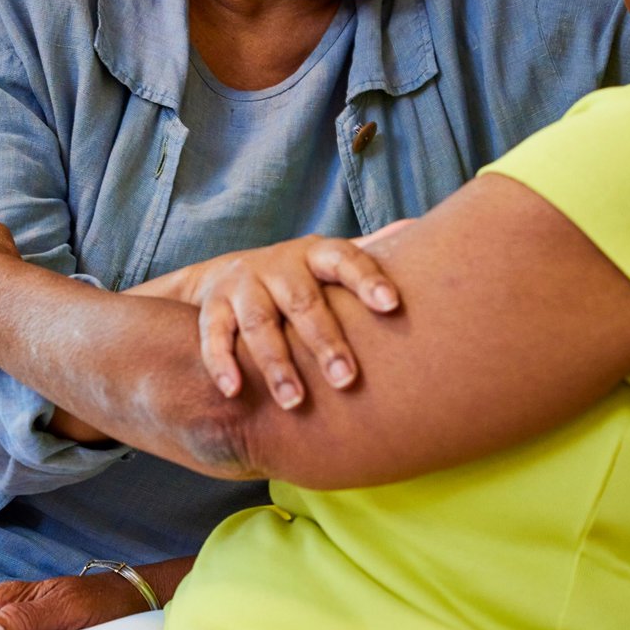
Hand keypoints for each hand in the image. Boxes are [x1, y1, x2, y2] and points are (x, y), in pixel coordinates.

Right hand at [178, 230, 404, 407]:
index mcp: (314, 253)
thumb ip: (368, 252)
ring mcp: (242, 285)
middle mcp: (277, 265)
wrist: (222, 276)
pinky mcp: (212, 307)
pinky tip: (234, 391)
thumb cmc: (296, 278)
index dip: (367, 280)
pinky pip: (213, 335)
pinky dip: (221, 363)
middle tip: (347, 379)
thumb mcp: (328, 261)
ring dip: (276, 363)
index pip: (344, 259)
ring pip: (258, 323)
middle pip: (302, 301)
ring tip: (294, 401)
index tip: (392, 305)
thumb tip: (418, 228)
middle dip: (324, 340)